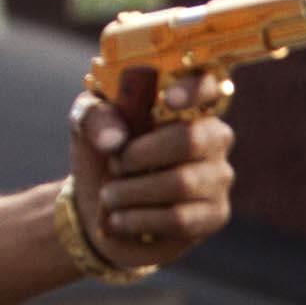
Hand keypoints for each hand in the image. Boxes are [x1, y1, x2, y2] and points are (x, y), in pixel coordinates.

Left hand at [68, 67, 235, 266]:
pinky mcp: (214, 213)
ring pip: (182, 183)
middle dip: (142, 154)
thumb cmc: (104, 154)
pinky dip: (140, 219)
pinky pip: (181, 219)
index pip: (208, 84)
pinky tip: (118, 220)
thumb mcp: (87, 125)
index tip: (168, 100)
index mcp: (187, 102)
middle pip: (191, 139)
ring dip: (134, 192)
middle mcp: (213, 135)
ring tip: (108, 197)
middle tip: (115, 165)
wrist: (101, 206)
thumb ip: (95, 117)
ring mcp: (218, 175)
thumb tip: (115, 139)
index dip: (194, 89)